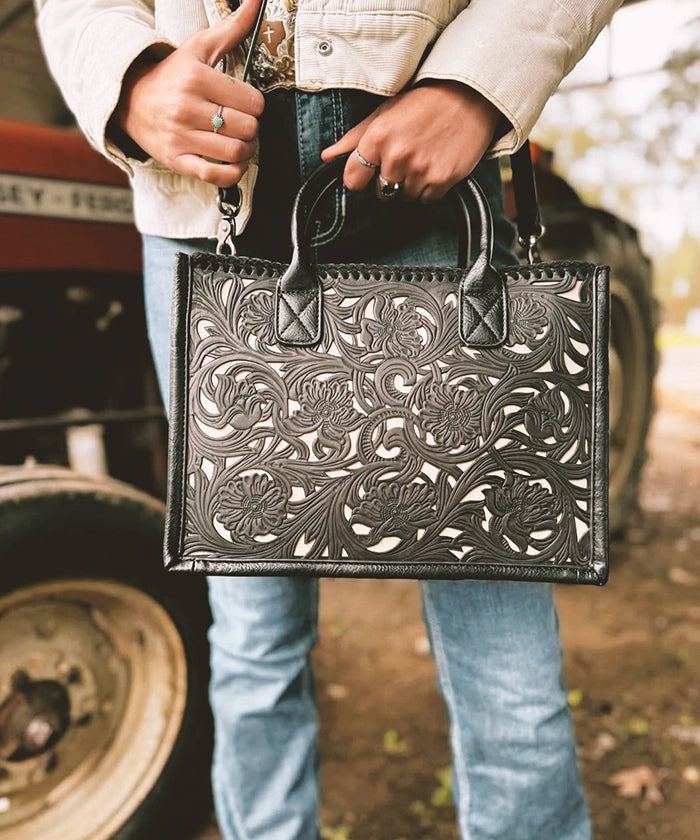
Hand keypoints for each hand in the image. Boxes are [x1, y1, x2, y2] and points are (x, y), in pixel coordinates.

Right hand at [113, 0, 263, 186]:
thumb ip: (232, 29)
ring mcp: (181, 137)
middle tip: (242, 123)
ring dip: (245, 150)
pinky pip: (215, 176)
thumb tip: (257, 2)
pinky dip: (232, 173)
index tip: (245, 103)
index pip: (253, 102)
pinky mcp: (177, 160)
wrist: (130, 99)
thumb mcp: (199, 47)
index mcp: (196, 79)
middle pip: (248, 128)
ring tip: (239, 141)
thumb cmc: (171, 75)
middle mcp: (187, 108)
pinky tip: (232, 162)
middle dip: (251, 127)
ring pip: (235, 152)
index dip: (255, 105)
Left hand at [321, 81, 500, 201]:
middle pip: (381, 192)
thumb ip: (354, 138)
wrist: (469, 95)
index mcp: (378, 137)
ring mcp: (421, 169)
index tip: (369, 171)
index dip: (361, 177)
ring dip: (411, 184)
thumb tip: (327, 156)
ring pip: (404, 197)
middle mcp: (397, 155)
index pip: (353, 180)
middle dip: (389, 180)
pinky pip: (427, 199)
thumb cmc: (423, 102)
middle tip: (406, 156)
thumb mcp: (384, 113)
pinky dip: (430, 188)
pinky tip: (435, 165)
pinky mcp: (443, 179)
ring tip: (422, 158)